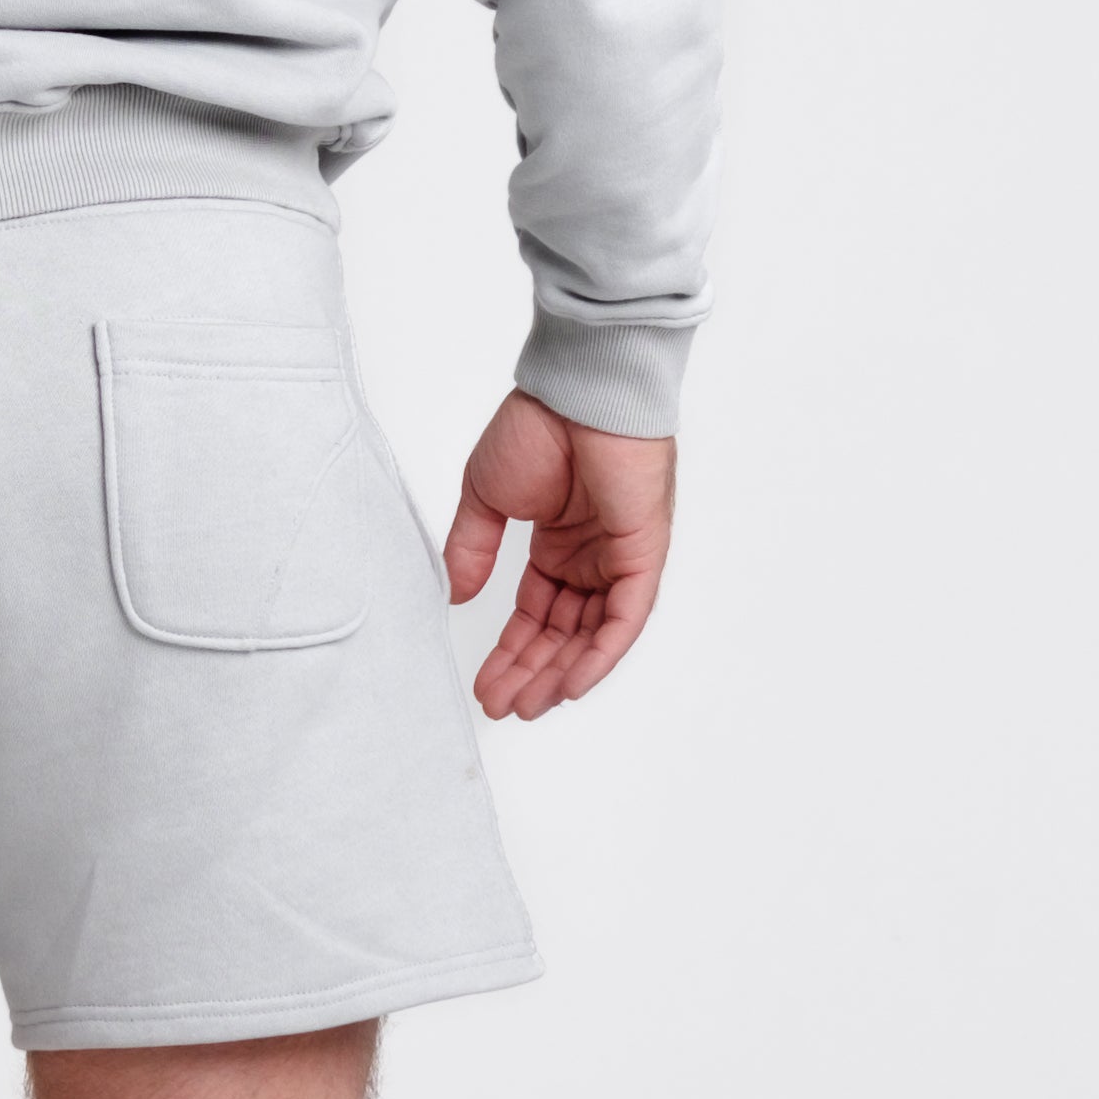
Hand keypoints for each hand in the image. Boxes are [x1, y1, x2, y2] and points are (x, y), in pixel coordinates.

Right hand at [441, 394, 676, 721]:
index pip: (536, 614)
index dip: (510, 652)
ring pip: (592, 635)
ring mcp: (620, 558)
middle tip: (500, 708)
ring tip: (526, 706)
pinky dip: (600, 655)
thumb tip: (456, 595)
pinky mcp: (643, 555)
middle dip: (531, 673)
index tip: (484, 686)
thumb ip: (473, 550)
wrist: (577, 391)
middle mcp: (592, 557)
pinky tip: (569, 685)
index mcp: (560, 544)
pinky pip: (625, 619)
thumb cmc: (537, 427)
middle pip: (563, 633)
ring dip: (562, 674)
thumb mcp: (487, 497)